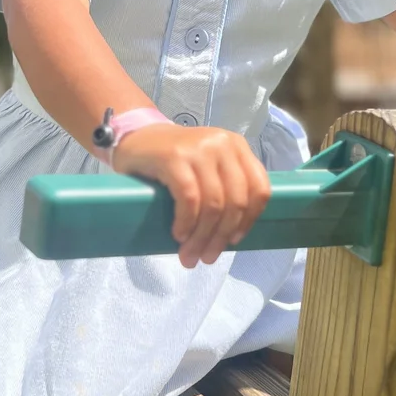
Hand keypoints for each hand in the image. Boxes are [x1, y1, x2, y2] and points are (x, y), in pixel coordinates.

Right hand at [113, 123, 271, 267]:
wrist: (136, 138)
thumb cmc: (173, 159)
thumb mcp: (208, 166)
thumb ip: (225, 186)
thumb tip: (231, 235)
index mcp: (237, 147)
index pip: (259, 189)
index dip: (249, 220)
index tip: (233, 241)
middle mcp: (222, 144)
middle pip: (235, 201)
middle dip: (221, 236)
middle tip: (206, 257)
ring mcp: (199, 149)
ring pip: (213, 204)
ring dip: (202, 236)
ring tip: (190, 254)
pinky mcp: (174, 157)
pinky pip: (189, 199)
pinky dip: (186, 222)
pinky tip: (179, 234)